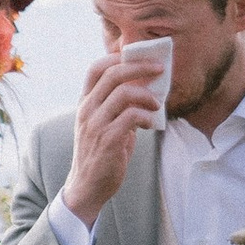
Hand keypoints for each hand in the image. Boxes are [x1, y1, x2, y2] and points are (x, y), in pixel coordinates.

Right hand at [58, 51, 164, 224]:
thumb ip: (118, 107)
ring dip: (147, 95)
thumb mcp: (104, 125)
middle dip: (140, 67)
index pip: (96, 68)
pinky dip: (146, 116)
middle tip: (159, 69)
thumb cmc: (100, 155)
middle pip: (113, 74)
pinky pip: (131, 116)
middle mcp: (87, 109)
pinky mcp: (108, 139)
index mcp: (85, 103)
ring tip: (157, 104)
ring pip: (124, 92)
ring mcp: (96, 124)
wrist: (87, 187)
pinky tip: (151, 124)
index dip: (117, 58)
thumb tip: (144, 90)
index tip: (138, 57)